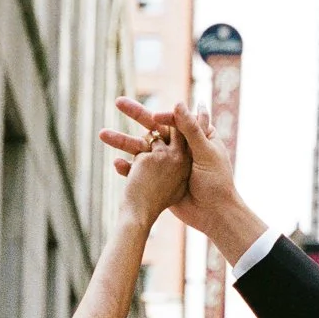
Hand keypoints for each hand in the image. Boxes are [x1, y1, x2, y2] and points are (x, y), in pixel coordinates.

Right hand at [100, 100, 254, 249]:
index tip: (153, 119)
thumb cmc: (215, 183)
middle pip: (155, 127)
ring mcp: (168, 163)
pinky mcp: (160, 179)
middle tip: (119, 102)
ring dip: (123, 140)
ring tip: (103, 134)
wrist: (212, 215)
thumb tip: (178, 103)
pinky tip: (116, 163)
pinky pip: (140, 170)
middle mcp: (181, 146)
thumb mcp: (204, 153)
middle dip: (136, 114)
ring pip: (143, 147)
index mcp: (197, 136)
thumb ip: (192, 129)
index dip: (164, 117)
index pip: (177, 119)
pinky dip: (127, 167)